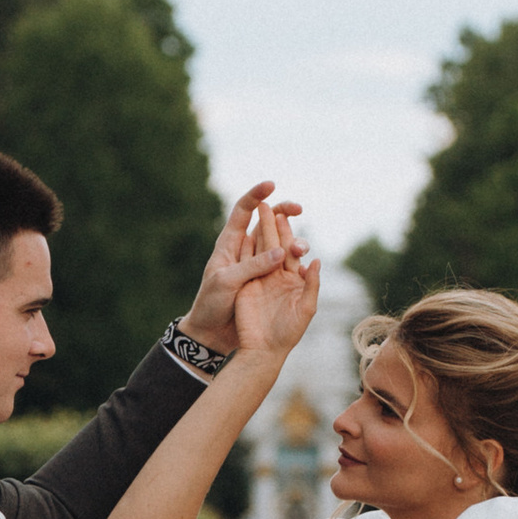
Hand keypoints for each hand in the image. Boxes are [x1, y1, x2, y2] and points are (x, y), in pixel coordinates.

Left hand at [181, 179, 303, 355]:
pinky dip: (295, 261)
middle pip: (267, 222)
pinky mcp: (267, 279)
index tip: (271, 184)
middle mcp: (244, 249)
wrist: (211, 334)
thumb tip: (281, 250)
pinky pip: (284, 264)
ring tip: (300, 250)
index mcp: (229, 243)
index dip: (256, 195)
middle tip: (299, 210)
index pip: (242, 210)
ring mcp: (257, 264)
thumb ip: (252, 266)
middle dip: (284, 212)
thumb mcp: (228, 283)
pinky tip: (305, 265)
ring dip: (292, 240)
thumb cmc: (211, 305)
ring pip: (279, 243)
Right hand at [234, 217, 319, 359]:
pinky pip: (245, 263)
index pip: (291, 251)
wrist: (263, 349)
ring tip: (258, 209)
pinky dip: (244, 247)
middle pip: (274, 245)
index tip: (287, 214)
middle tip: (269, 205)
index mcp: (292, 279)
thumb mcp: (306, 309)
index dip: (289, 233)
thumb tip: (315, 260)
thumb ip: (312, 285)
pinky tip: (243, 231)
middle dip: (272, 225)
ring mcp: (259, 278)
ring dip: (258, 231)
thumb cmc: (288, 333)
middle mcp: (276, 275)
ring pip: (259, 250)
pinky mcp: (245, 284)